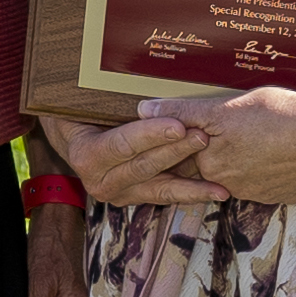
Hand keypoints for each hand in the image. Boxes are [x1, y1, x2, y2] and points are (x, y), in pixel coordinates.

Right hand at [57, 109, 209, 209]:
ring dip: (192, 184)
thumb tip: (145, 98)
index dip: (152, 134)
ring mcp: (119, 193)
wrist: (76, 136)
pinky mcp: (135, 198)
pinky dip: (191, 193)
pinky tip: (214, 192)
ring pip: (160, 188)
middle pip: (145, 165)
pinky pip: (166, 196)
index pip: (124, 144)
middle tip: (204, 138)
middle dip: (177, 151)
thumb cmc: (85, 112)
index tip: (179, 125)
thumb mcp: (93, 103)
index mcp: (88, 155)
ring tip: (219, 185)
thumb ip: (112, 100)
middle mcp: (100, 180)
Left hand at [162, 84, 295, 210]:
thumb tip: (143, 111)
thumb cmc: (274, 115)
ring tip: (259, 136)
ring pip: (241, 175)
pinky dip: (270, 169)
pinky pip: (269, 183)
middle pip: (214, 168)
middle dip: (219, 150)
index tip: (209, 128)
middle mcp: (230, 186)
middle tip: (238, 129)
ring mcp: (258, 193)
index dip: (192, 141)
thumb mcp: (222, 106)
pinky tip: (278, 150)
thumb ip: (182, 111)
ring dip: (244, 161)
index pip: (187, 158)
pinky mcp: (282, 195)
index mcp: (210, 165)